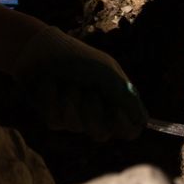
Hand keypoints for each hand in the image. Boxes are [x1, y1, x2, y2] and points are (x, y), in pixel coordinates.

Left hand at [5, 27, 146, 140]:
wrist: (39, 49)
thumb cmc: (77, 57)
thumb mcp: (106, 74)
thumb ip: (126, 98)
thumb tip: (144, 122)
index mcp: (114, 100)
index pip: (129, 129)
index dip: (125, 126)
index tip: (116, 111)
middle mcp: (97, 112)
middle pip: (102, 134)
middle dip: (93, 111)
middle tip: (88, 91)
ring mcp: (75, 116)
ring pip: (77, 126)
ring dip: (71, 100)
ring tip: (67, 81)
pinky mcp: (54, 117)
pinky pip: (56, 120)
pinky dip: (53, 98)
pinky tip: (51, 84)